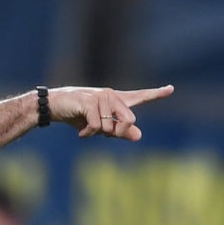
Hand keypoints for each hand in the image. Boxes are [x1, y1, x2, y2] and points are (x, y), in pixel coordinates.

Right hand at [49, 84, 173, 140]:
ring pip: (111, 126)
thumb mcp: (99, 127)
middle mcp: (111, 96)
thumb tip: (139, 136)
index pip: (139, 96)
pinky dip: (88, 134)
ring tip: (86, 130)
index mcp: (115, 100)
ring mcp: (101, 97)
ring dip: (98, 135)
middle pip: (129, 120)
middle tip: (103, 135)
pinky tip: (81, 133)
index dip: (156, 94)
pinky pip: (97, 126)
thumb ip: (119, 131)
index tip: (170, 89)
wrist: (53, 107)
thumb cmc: (76, 116)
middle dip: (117, 133)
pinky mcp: (90, 102)